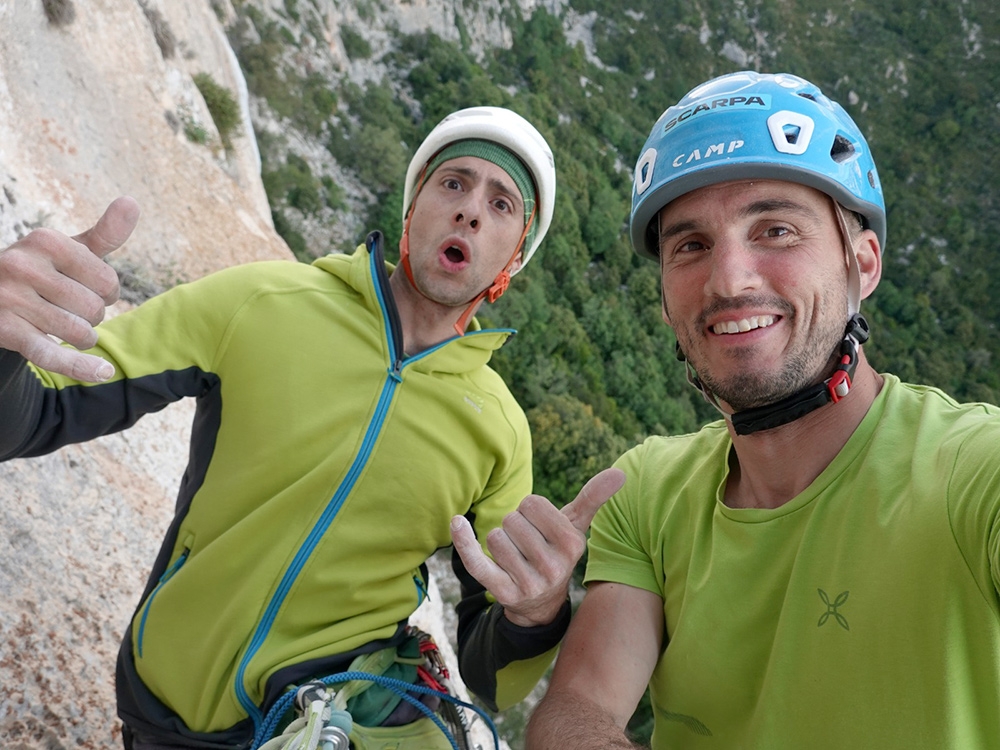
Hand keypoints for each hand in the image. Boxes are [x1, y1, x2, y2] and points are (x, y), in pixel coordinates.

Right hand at [0, 196, 138, 381]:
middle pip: (95, 308)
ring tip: (62, 325)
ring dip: (82, 337)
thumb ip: (104, 234)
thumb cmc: (39, 272)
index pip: (108, 281)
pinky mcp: (5, 331)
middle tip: (69, 308)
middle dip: (92, 315)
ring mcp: (9, 299)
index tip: (88, 290)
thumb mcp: (67, 251)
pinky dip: (80, 367)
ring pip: (80, 333)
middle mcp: (22, 266)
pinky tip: (103, 373)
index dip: (106, 293)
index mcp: (45, 241)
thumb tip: (132, 202)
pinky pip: (52, 355)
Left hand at [450, 467, 625, 627]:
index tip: (538, 526)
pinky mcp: (503, 594)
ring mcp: (529, 583)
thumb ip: (594, 497)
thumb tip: (621, 472)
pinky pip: (476, 561)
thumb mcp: (575, 526)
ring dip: (499, 542)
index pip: (532, 503)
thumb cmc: (556, 551)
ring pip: (495, 538)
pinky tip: (456, 523)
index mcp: (573, 544)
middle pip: (512, 520)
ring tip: (514, 556)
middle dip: (513, 526)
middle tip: (525, 544)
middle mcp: (554, 567)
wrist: (540, 602)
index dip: (529, 510)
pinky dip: (463, 541)